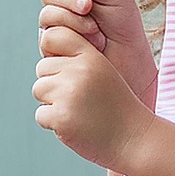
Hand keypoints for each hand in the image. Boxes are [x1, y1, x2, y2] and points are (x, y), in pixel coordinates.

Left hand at [32, 26, 155, 169]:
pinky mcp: (60, 116)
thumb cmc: (116, 108)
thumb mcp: (103, 74)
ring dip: (52, 104)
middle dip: (55, 84)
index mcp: (91, 57)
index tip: (68, 70)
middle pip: (43, 68)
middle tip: (80, 99)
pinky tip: (76, 126)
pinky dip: (53, 123)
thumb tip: (45, 59)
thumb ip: (78, 62)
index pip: (54, 36)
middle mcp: (79, 70)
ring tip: (79, 112)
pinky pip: (41, 114)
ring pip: (39, 90)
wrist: (135, 139)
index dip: (54, 53)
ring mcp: (69, 93)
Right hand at [38, 0, 157, 105]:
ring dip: (73, 21)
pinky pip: (49, 37)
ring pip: (47, 14)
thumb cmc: (124, 27)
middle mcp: (62, 5)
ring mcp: (55, 28)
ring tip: (95, 32)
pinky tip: (90, 46)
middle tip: (88, 6)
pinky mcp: (53, 49)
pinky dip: (71, 38)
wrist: (129, 62)